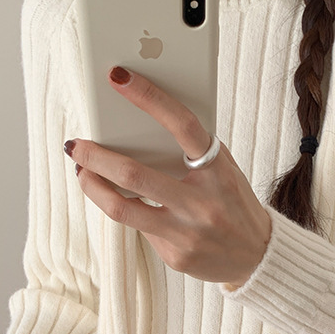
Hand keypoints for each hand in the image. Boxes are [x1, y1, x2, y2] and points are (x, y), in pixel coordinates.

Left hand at [64, 66, 271, 288]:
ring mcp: (188, 233)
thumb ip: (191, 151)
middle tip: (76, 145)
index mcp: (218, 170)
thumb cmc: (232, 201)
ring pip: (122, 209)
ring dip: (93, 186)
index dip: (149, 97)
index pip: (182, 125)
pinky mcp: (176, 256)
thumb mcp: (222, 169)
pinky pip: (139, 229)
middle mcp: (202, 202)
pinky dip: (129, 212)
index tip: (118, 77)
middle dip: (94, 156)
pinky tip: (127, 205)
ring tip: (82, 172)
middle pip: (134, 175)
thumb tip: (137, 126)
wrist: (257, 255)